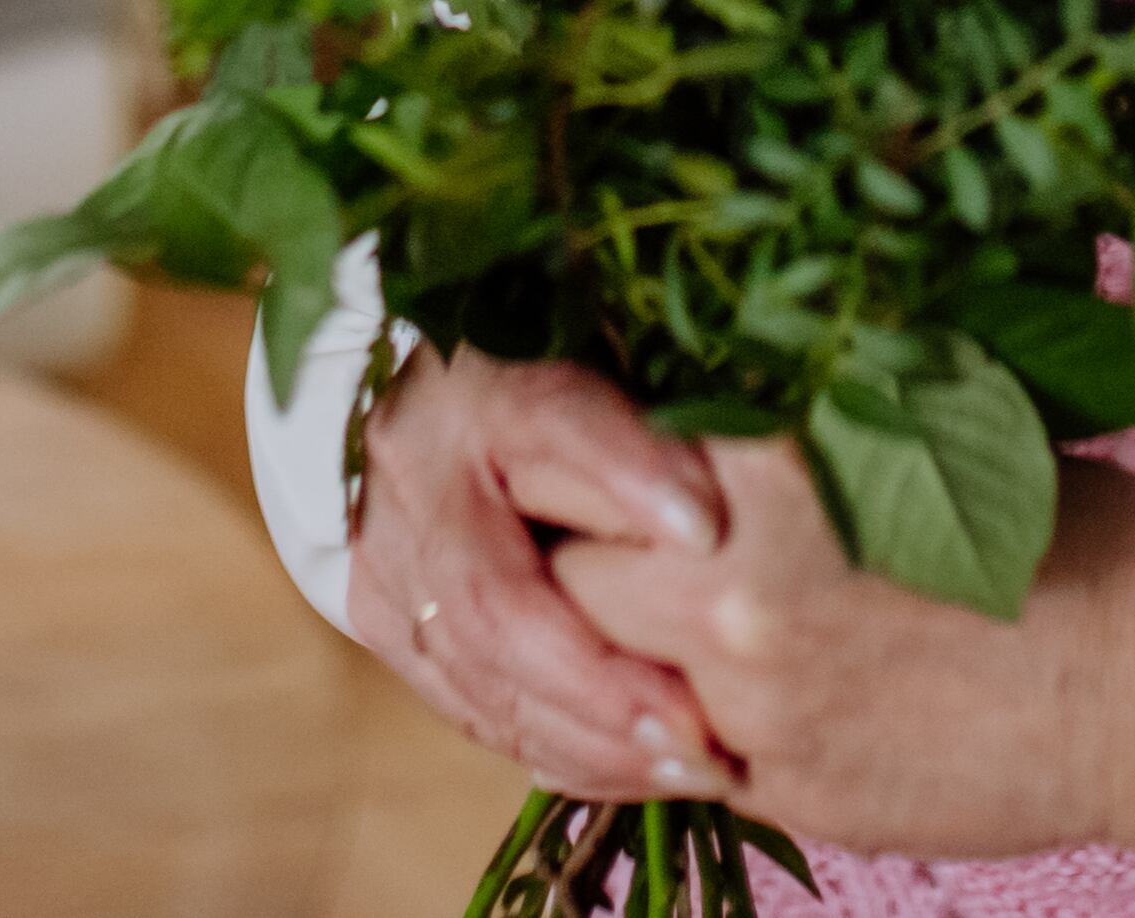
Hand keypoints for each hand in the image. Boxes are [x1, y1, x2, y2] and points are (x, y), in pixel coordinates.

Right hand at [346, 348, 748, 802]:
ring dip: (590, 739)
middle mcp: (417, 471)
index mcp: (480, 384)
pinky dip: (558, 751)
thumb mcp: (606, 362)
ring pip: (480, 675)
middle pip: (497, 599)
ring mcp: (386, 554)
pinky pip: (471, 708)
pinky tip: (634, 773)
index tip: (707, 530)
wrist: (414, 394)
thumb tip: (751, 479)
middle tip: (700, 736)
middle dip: (602, 683)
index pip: (554, 422)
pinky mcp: (383, 620)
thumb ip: (666, 416)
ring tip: (690, 771)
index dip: (628, 475)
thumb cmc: (546, 367)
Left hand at [549, 442, 1134, 862]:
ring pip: (598, 674)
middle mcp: (735, 594)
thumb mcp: (924, 421)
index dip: (564, 446)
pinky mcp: (786, 793)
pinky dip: (674, 722)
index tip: (575, 439)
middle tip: (590, 524)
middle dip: (568, 546)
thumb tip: (681, 377)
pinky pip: (670, 759)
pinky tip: (719, 686)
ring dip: (613, 640)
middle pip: (556, 567)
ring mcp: (755, 709)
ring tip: (659, 602)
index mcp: (768, 470)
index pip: (576, 450)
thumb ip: (785, 418)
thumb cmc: (1073, 526)